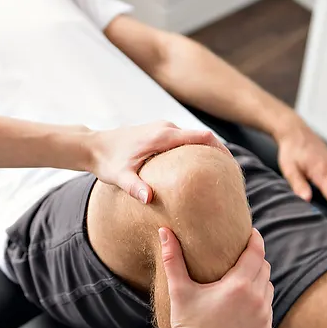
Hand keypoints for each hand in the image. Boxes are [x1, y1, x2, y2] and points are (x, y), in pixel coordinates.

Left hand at [90, 121, 230, 203]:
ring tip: (219, 175)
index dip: (221, 150)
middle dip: (219, 154)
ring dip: (207, 153)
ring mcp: (162, 128)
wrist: (92, 146)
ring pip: (193, 139)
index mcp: (163, 136)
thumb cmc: (106, 161)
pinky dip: (194, 152)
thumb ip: (135, 187)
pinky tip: (198, 170)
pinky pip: (183, 141)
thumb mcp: (119, 176)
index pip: (202, 137)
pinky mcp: (159, 133)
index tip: (234, 166)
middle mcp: (166, 128)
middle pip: (203, 137)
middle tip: (232, 176)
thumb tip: (150, 199)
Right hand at [159, 227, 272, 327]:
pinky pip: (268, 308)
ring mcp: (263, 317)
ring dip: (259, 280)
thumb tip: (164, 231)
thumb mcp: (179, 289)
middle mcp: (256, 300)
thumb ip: (172, 258)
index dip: (255, 240)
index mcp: (238, 286)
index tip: (251, 233)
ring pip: (269, 288)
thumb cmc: (186, 322)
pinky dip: (260, 301)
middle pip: (264, 268)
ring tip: (244, 278)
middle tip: (243, 255)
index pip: (256, 254)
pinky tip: (246, 302)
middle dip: (255, 259)